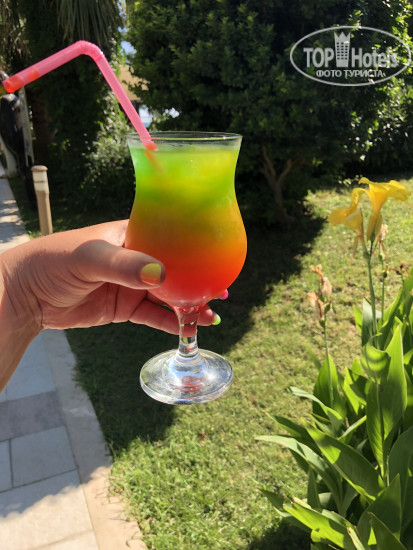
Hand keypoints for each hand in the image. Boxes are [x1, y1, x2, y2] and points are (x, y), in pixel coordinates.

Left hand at [0, 220, 219, 333]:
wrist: (27, 295)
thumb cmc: (54, 262)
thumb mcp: (88, 257)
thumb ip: (123, 265)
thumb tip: (161, 275)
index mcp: (131, 236)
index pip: (170, 235)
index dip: (195, 245)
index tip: (218, 255)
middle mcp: (136, 259)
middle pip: (176, 268)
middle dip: (199, 278)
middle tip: (223, 290)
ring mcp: (132, 285)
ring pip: (169, 295)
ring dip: (190, 304)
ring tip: (212, 314)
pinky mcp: (125, 308)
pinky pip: (154, 316)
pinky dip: (171, 323)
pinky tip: (188, 328)